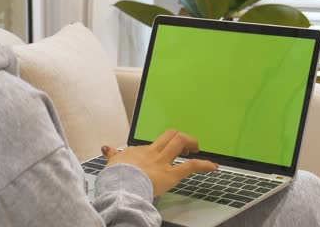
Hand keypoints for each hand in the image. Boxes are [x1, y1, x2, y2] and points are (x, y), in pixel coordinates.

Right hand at [101, 129, 217, 195]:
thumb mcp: (111, 163)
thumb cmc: (116, 176)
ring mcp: (163, 162)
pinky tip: (213, 167)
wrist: (121, 184)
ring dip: (191, 144)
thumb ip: (112, 155)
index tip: (162, 152)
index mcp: (139, 151)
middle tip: (185, 146)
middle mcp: (153, 152)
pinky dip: (204, 165)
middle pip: (170, 135)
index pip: (152, 144)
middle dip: (180, 138)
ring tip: (196, 149)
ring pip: (180, 142)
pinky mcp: (171, 174)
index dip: (160, 147)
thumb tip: (106, 148)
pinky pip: (191, 166)